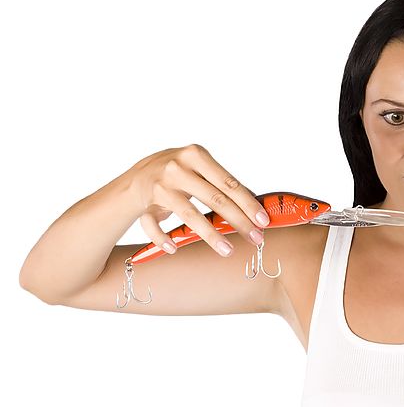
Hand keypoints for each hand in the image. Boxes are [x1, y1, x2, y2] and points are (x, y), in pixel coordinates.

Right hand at [128, 143, 269, 255]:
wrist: (138, 175)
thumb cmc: (180, 173)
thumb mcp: (201, 168)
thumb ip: (224, 182)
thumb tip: (256, 204)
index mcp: (196, 155)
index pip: (229, 183)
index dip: (248, 203)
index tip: (263, 220)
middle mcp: (177, 168)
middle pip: (215, 199)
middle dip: (238, 221)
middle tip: (255, 238)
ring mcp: (159, 186)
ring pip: (189, 214)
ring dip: (211, 235)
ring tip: (228, 250)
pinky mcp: (145, 203)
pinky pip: (153, 225)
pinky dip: (163, 238)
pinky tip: (175, 248)